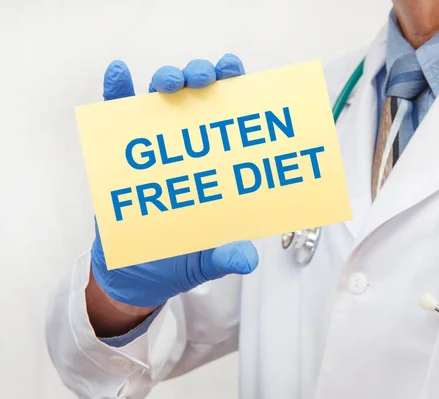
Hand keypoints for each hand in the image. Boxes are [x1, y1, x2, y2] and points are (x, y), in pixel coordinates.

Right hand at [92, 55, 256, 308]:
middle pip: (198, 98)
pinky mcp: (122, 155)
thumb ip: (225, 256)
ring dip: (166, 80)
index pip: (230, 117)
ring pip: (162, 100)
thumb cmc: (180, 259)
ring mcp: (155, 146)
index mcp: (218, 163)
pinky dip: (116, 93)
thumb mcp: (208, 260)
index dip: (236, 89)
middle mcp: (189, 146)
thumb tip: (246, 258)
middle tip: (203, 78)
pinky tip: (119, 74)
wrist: (137, 275)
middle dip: (202, 77)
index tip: (237, 73)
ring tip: (169, 83)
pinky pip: (117, 118)